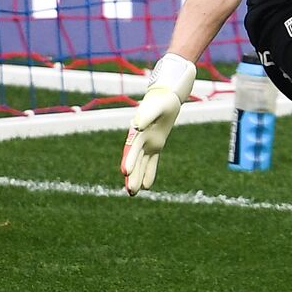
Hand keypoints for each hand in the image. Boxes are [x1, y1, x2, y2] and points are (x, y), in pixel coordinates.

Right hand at [121, 54, 195, 194]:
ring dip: (138, 177)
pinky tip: (147, 186)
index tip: (125, 172)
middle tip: (130, 191)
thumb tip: (136, 127)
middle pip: (135, 160)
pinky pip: (152, 161)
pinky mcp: (156, 144)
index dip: (129, 159)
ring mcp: (147, 143)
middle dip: (133, 175)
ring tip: (132, 193)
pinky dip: (149, 172)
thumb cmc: (160, 101)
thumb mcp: (154, 107)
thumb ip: (145, 116)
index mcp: (138, 131)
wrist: (166, 97)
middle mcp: (140, 139)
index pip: (132, 148)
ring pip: (141, 163)